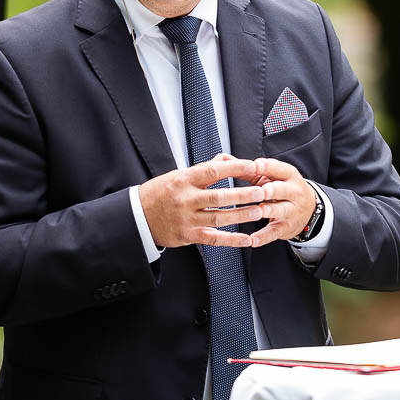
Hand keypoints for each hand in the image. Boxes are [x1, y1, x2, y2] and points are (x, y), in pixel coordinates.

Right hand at [139, 155, 270, 248]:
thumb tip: (225, 159)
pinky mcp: (188, 235)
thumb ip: (203, 170)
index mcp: (183, 180)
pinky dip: (231, 240)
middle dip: (243, 194)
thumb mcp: (177, 175)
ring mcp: (187, 219)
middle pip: (219, 196)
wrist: (137, 216)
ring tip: (259, 211)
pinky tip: (246, 239)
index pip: (212, 171)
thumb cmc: (159, 193)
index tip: (251, 166)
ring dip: (241, 215)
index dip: (234, 168)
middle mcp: (185, 199)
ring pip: (219, 217)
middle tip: (262, 192)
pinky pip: (213, 238)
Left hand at [242, 157, 318, 247]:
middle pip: (283, 189)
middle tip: (262, 190)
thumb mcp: (270, 177)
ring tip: (259, 212)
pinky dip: (263, 237)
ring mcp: (292, 210)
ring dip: (270, 211)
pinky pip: (275, 232)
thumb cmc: (282, 189)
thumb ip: (249, 169)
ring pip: (281, 210)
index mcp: (288, 175)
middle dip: (273, 190)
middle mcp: (293, 191)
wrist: (307, 209)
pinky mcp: (287, 227)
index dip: (267, 167)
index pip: (279, 168)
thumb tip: (224, 159)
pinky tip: (252, 240)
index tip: (255, 165)